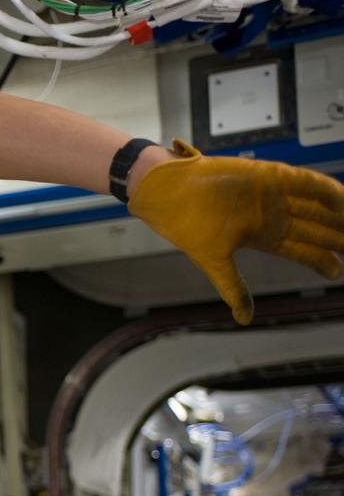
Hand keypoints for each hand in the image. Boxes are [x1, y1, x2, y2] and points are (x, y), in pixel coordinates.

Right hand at [128, 139, 343, 324]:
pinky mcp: (269, 175)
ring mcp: (273, 194)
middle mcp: (272, 215)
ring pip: (316, 205)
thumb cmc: (186, 226)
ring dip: (339, 214)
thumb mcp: (215, 263)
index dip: (323, 260)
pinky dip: (327, 190)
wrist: (169, 194)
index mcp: (262, 236)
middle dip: (338, 237)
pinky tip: (342, 200)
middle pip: (315, 227)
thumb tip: (245, 320)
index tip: (339, 272)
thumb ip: (234, 289)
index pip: (302, 250)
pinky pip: (306, 182)